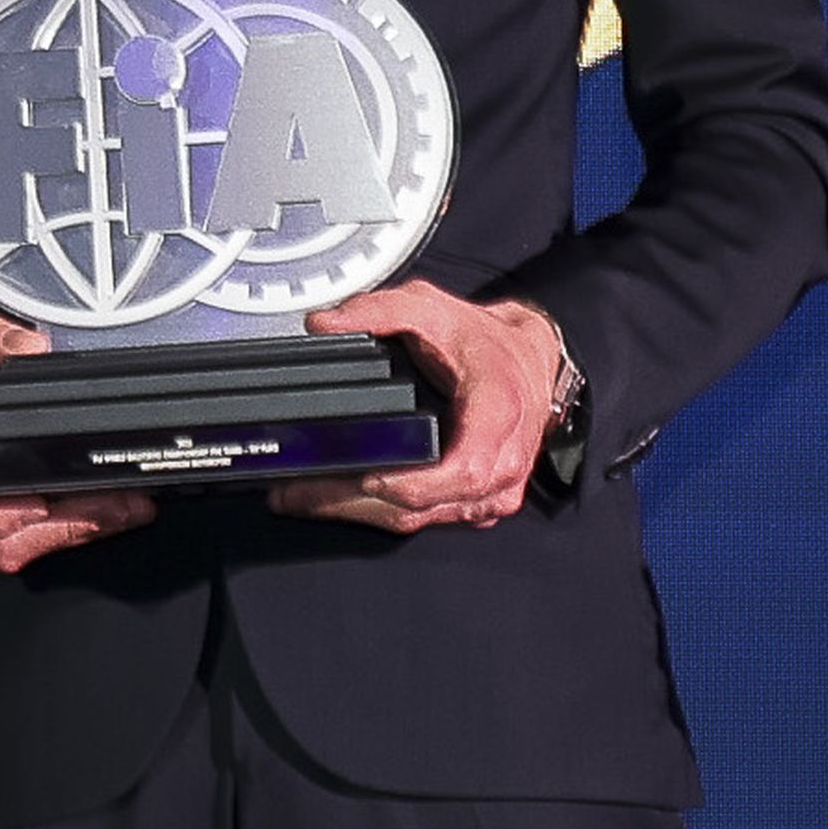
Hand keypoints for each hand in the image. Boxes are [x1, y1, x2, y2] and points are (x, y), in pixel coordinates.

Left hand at [269, 281, 566, 534]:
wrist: (531, 362)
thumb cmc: (488, 344)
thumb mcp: (433, 308)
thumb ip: (378, 311)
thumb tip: (325, 325)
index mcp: (498, 415)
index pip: (463, 470)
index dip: (412, 483)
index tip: (366, 478)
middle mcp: (502, 463)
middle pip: (424, 505)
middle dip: (352, 503)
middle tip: (296, 492)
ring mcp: (492, 492)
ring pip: (418, 519)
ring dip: (356, 513)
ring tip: (300, 497)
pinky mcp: (478, 505)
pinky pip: (425, 519)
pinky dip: (379, 512)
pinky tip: (340, 500)